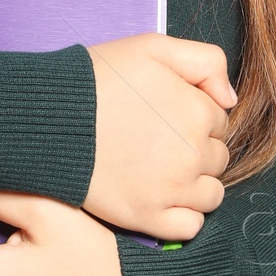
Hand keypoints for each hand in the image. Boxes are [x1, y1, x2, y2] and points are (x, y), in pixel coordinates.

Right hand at [84, 33, 234, 240]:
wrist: (46, 119)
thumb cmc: (96, 80)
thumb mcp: (152, 48)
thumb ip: (205, 62)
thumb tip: (229, 99)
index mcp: (198, 112)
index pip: (219, 119)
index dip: (194, 113)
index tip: (164, 112)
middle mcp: (192, 154)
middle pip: (218, 157)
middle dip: (196, 148)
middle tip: (158, 139)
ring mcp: (171, 190)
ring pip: (211, 194)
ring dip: (195, 183)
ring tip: (161, 168)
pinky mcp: (148, 217)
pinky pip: (191, 226)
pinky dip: (184, 214)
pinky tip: (163, 196)